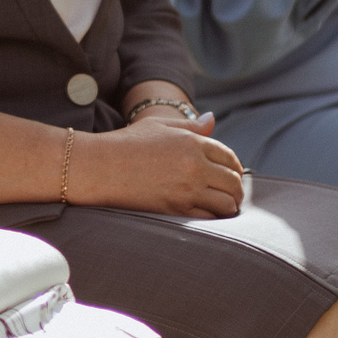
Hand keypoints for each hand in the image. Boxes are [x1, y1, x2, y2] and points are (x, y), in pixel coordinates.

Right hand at [73, 115, 244, 217]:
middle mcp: (194, 166)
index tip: (232, 173)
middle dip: (236, 188)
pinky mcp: (176, 210)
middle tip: (232, 193)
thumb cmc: (127, 143)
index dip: (234, 167)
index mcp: (192, 142)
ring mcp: (187, 189)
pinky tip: (209, 214)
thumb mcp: (159, 126)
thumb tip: (212, 119)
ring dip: (229, 205)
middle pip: (233, 181)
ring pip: (227, 202)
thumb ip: (190, 126)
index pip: (229, 157)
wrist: (100, 167)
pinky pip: (209, 217)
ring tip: (224, 206)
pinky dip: (214, 217)